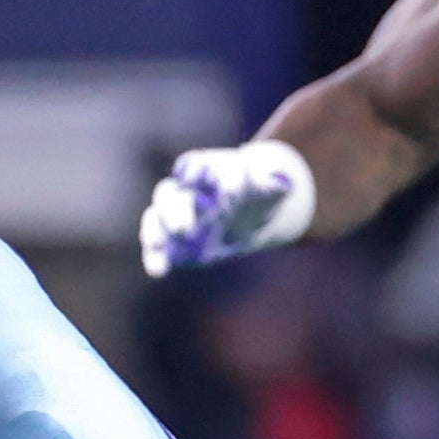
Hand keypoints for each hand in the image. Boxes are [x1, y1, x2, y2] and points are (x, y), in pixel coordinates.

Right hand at [139, 142, 317, 275]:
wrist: (247, 212)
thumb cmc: (257, 193)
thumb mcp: (272, 187)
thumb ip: (275, 184)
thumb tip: (283, 184)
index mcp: (207, 170)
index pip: (199, 167)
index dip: (204, 176)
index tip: (226, 195)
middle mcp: (185, 190)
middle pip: (171, 193)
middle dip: (176, 210)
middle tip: (185, 229)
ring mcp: (175, 214)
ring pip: (157, 216)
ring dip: (155, 232)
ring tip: (158, 247)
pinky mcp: (172, 239)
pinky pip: (157, 245)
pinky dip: (155, 257)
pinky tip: (159, 271)